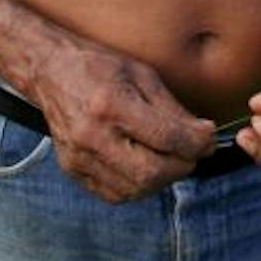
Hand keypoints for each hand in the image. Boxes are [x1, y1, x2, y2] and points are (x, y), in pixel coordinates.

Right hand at [30, 40, 214, 203]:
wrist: (50, 72)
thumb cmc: (100, 66)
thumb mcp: (142, 74)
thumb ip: (173, 110)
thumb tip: (204, 136)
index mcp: (111, 105)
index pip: (166, 138)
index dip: (197, 143)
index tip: (209, 138)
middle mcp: (92, 135)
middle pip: (151, 172)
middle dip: (183, 165)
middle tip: (193, 152)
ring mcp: (79, 157)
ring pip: (136, 189)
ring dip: (163, 178)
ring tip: (170, 158)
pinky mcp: (73, 170)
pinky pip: (116, 194)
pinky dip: (139, 186)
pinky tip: (145, 166)